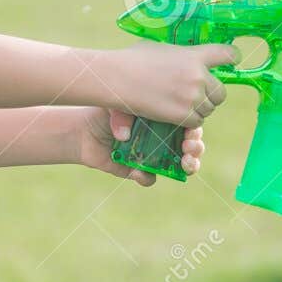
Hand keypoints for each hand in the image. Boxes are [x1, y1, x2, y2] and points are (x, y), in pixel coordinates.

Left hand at [73, 108, 204, 186]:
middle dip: (197, 147)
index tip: (192, 131)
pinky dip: (146, 177)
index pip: (191, 123)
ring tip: (185, 163)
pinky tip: (138, 172)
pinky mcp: (138, 170)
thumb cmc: (105, 110)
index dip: (196, 129)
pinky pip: (149, 178)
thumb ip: (122, 112)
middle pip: (192, 145)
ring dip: (188, 165)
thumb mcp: (116, 102)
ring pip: (180, 165)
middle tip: (190, 146)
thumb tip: (124, 135)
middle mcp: (165, 138)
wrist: (84, 130)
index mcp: (166, 118)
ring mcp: (154, 156)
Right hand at [100, 41, 238, 127]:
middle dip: (211, 95)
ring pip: (208, 109)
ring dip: (198, 109)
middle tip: (196, 96)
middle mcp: (198, 75)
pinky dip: (188, 122)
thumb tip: (182, 59)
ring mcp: (192, 96)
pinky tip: (174, 115)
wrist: (117, 77)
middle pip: (221, 92)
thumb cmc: (131, 60)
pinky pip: (196, 122)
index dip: (232, 58)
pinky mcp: (183, 114)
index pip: (226, 54)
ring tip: (179, 105)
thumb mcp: (159, 48)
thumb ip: (177, 55)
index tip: (234, 60)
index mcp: (194, 55)